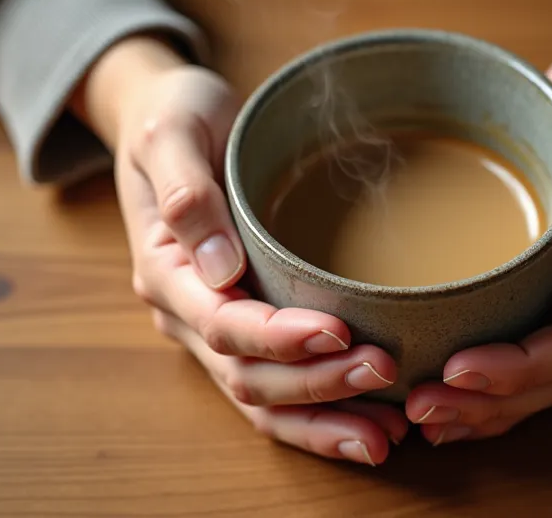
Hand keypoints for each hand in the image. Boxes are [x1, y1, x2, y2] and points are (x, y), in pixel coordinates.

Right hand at [72, 36, 406, 464]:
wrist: (165, 117)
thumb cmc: (172, 115)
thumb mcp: (171, 130)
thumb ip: (186, 191)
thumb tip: (219, 266)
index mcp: (165, 270)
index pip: (223, 323)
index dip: (279, 337)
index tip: (338, 331)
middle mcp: (186, 311)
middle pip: (248, 375)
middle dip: (316, 385)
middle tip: (385, 371)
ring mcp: (212, 325)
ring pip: (261, 400)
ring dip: (321, 421)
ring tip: (386, 435)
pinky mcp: (243, 326)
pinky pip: (276, 388)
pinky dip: (320, 414)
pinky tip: (372, 423)